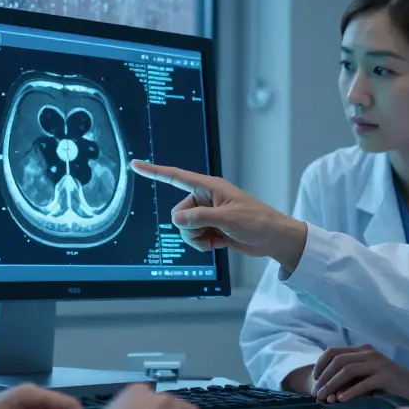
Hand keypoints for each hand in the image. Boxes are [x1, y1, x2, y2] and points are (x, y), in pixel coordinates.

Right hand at [130, 161, 307, 268]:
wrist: (273, 238)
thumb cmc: (257, 221)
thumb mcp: (229, 218)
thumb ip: (200, 218)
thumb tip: (177, 219)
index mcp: (210, 187)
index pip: (176, 177)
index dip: (154, 171)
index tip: (135, 164)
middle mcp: (206, 199)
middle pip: (178, 213)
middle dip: (189, 227)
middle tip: (210, 230)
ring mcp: (208, 215)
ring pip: (184, 228)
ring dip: (196, 238)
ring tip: (216, 238)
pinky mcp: (211, 229)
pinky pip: (194, 238)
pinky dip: (203, 244)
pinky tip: (219, 243)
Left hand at [313, 345, 408, 403]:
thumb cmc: (389, 385)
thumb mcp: (367, 378)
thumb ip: (350, 380)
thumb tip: (326, 392)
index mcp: (362, 350)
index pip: (333, 351)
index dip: (320, 364)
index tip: (314, 380)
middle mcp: (369, 353)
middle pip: (338, 361)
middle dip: (324, 377)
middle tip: (316, 394)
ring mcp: (378, 363)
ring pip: (347, 370)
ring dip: (333, 385)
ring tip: (325, 398)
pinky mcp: (386, 376)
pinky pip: (363, 383)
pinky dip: (350, 392)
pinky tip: (342, 400)